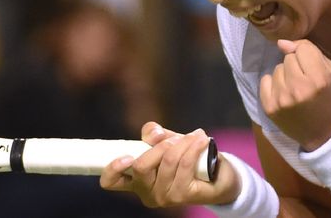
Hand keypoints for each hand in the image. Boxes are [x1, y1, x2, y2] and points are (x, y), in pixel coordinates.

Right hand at [100, 122, 239, 207]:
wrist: (218, 177)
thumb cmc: (186, 159)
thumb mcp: (166, 142)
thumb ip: (154, 135)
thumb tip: (153, 134)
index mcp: (136, 181)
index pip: (111, 182)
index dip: (112, 169)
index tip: (126, 156)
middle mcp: (146, 193)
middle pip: (141, 166)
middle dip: (159, 145)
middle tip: (175, 139)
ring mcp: (164, 197)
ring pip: (167, 161)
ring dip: (182, 142)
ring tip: (196, 136)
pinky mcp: (182, 196)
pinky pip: (185, 164)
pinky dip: (194, 147)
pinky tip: (202, 139)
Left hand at [259, 39, 330, 151]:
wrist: (325, 134)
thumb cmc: (330, 100)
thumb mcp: (329, 73)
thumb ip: (310, 52)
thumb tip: (282, 43)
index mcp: (318, 79)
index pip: (302, 48)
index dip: (306, 54)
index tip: (310, 66)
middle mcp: (298, 88)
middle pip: (288, 58)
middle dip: (296, 65)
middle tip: (304, 80)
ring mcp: (281, 98)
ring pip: (276, 69)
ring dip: (285, 75)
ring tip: (294, 88)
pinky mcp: (269, 107)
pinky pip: (265, 80)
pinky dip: (273, 85)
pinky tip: (283, 94)